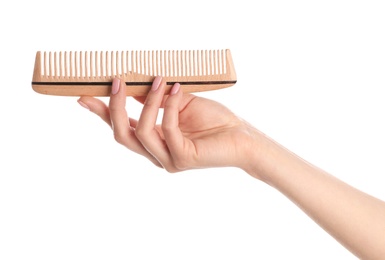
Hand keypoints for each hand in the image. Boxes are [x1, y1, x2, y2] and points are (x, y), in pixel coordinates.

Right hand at [77, 76, 257, 172]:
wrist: (241, 136)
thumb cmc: (213, 120)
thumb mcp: (178, 103)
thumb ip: (155, 99)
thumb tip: (134, 83)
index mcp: (153, 143)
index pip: (121, 129)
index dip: (101, 114)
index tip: (84, 96)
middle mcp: (156, 155)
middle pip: (122, 135)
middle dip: (114, 107)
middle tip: (116, 81)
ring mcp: (168, 159)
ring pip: (141, 132)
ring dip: (147, 102)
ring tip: (158, 79)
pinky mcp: (183, 158)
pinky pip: (167, 129)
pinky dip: (169, 106)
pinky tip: (175, 90)